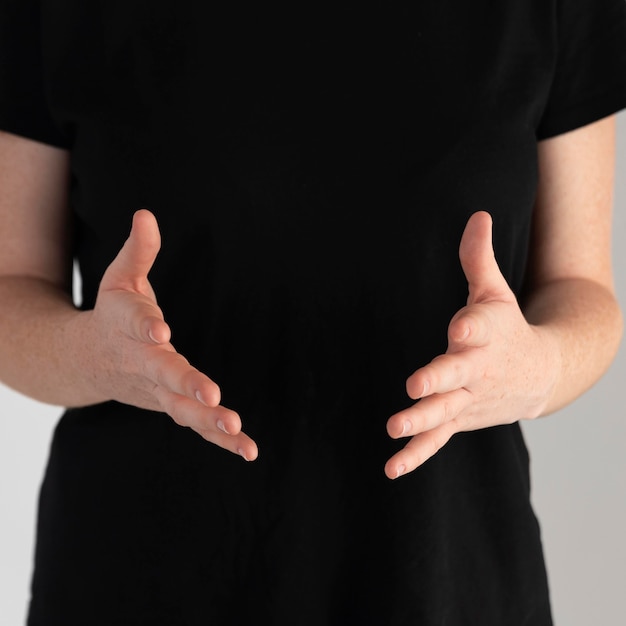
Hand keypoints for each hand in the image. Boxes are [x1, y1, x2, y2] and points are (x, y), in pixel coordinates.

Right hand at [80, 209, 257, 460]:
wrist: (89, 362)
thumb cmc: (112, 314)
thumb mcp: (119, 279)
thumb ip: (137, 251)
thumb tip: (146, 213)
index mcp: (126, 327)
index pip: (135, 325)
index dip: (145, 325)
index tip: (158, 328)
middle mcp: (141, 362)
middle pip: (163, 374)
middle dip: (186, 384)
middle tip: (211, 396)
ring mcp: (156, 390)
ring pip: (181, 410)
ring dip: (208, 421)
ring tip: (237, 430)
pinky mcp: (170, 405)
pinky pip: (197, 425)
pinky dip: (220, 440)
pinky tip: (249, 450)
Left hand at [385, 211, 557, 478]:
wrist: (537, 375)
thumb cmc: (507, 327)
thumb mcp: (495, 292)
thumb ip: (478, 258)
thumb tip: (478, 213)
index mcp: (487, 333)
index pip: (480, 327)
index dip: (470, 324)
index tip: (460, 323)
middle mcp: (479, 369)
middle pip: (459, 375)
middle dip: (439, 380)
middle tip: (415, 385)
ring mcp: (468, 399)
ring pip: (444, 412)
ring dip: (421, 421)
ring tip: (394, 427)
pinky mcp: (458, 418)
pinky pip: (437, 440)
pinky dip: (416, 455)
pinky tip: (391, 468)